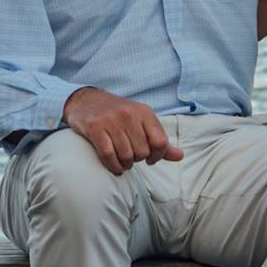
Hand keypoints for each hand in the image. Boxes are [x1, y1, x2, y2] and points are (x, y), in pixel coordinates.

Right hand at [62, 87, 182, 175]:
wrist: (86, 101)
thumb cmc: (118, 115)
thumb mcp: (142, 122)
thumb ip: (160, 140)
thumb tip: (180, 156)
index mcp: (145, 112)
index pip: (160, 142)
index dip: (157, 156)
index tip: (149, 159)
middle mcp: (129, 114)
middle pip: (142, 152)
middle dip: (138, 160)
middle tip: (131, 157)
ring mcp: (111, 120)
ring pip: (126, 155)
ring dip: (125, 165)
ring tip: (123, 162)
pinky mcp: (95, 127)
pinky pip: (108, 155)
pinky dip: (113, 166)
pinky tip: (114, 166)